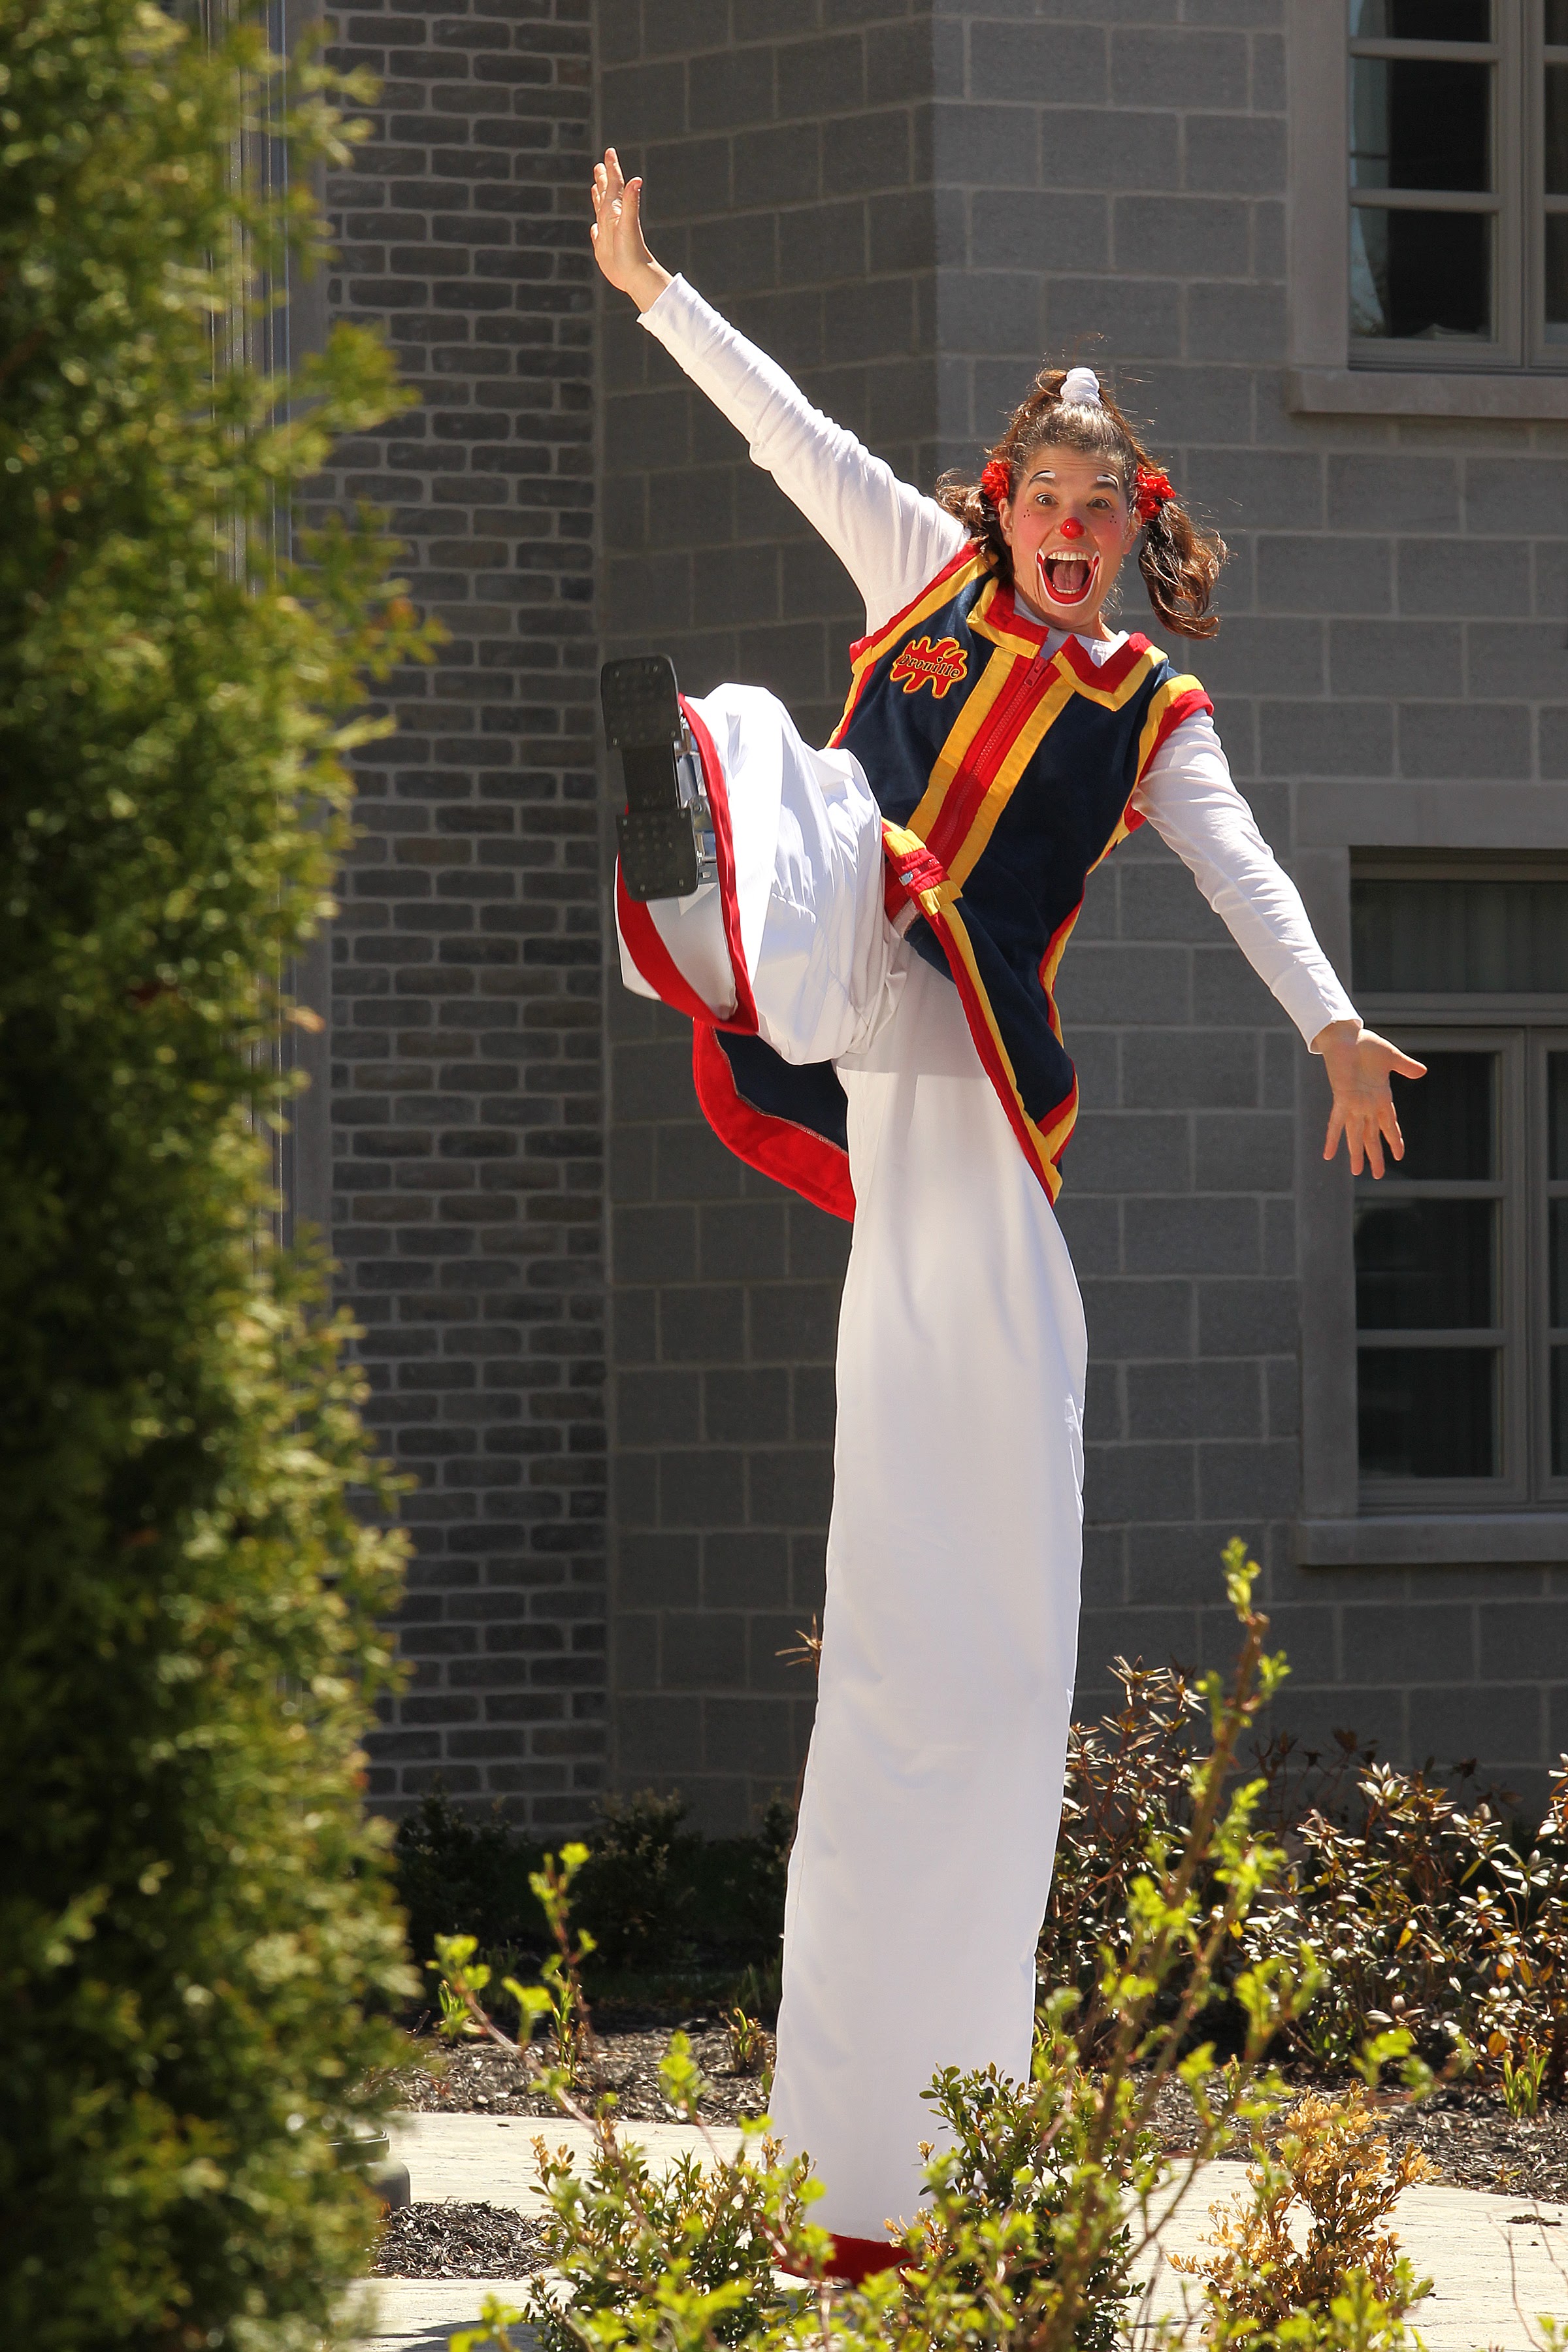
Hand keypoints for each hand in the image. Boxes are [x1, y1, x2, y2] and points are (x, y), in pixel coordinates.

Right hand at [590, 147, 670, 312]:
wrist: (634, 275)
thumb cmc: (632, 250)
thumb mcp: (628, 223)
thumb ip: (631, 202)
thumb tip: (636, 180)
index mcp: (616, 210)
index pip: (615, 184)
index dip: (612, 168)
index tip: (609, 152)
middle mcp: (612, 219)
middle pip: (607, 194)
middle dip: (604, 179)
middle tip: (601, 164)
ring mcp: (608, 233)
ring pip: (601, 210)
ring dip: (599, 198)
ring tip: (596, 186)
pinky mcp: (603, 247)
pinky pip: (597, 234)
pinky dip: (595, 227)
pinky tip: (594, 226)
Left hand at [1312, 1019, 1426, 1178]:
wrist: (1346, 1035)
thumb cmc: (1367, 1045)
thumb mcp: (1392, 1057)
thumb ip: (1406, 1067)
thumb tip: (1423, 1072)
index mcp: (1381, 1097)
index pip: (1389, 1124)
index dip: (1394, 1139)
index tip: (1399, 1155)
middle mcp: (1367, 1105)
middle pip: (1372, 1135)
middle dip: (1375, 1155)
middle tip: (1378, 1175)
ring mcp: (1354, 1103)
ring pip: (1356, 1134)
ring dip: (1357, 1153)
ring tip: (1357, 1171)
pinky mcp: (1341, 1098)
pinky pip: (1336, 1122)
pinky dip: (1332, 1138)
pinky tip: (1328, 1154)